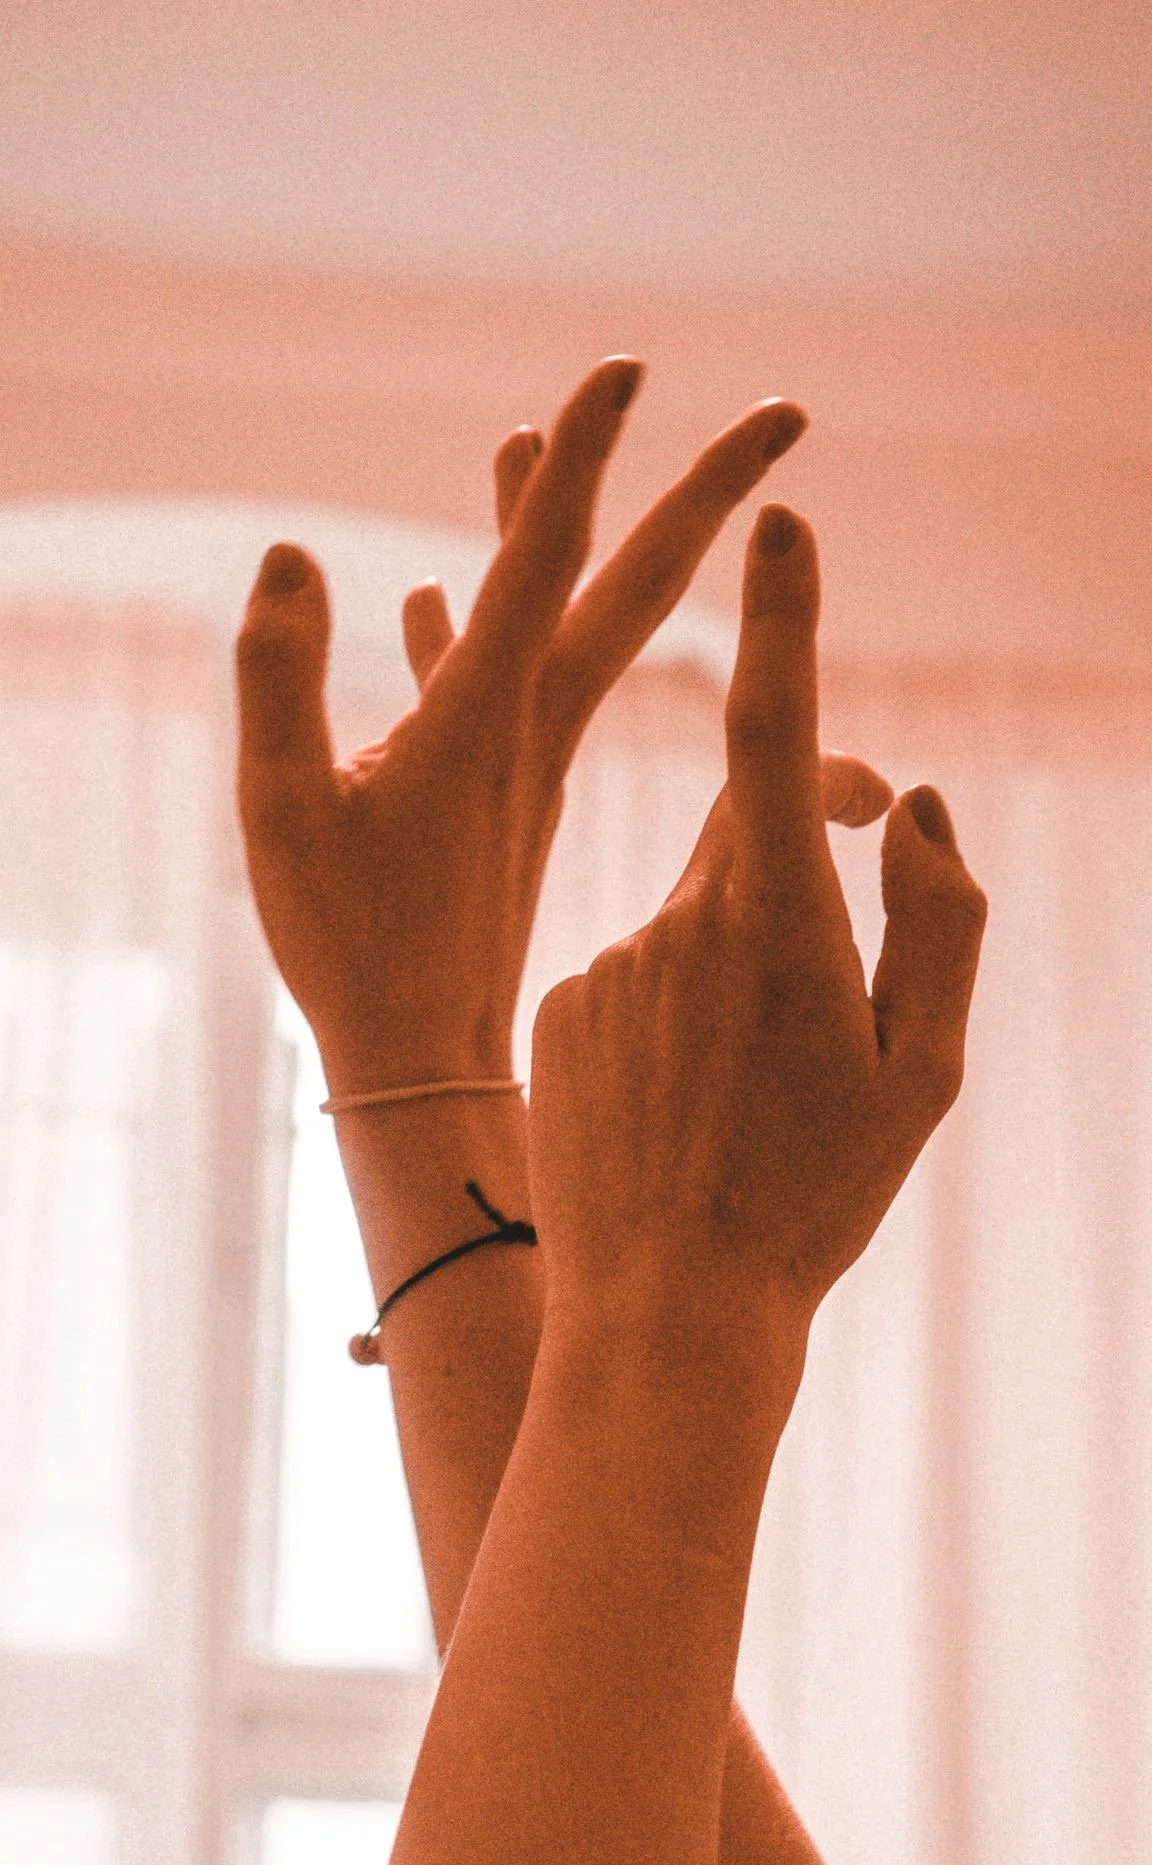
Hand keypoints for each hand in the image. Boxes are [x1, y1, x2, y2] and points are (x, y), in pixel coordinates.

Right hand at [235, 358, 888, 1096]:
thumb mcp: (289, 812)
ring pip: (556, 615)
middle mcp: (531, 720)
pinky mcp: (493, 789)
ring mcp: (519, 754)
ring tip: (521, 438)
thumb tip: (289, 556)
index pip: (554, 558)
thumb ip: (280, 679)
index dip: (587, 459)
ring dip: (550, 525)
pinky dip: (464, 623)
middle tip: (786, 413)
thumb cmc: (353, 949)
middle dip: (704, 491)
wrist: (419, 1056)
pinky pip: (488, 676)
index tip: (633, 370)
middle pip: (631, 580)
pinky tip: (428, 591)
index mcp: (494, 715)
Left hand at [527, 505, 987, 1354]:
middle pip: (752, 831)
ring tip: (744, 1100)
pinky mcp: (563, 1008)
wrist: (664, 1312)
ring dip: (734, 965)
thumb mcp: (921, 1074)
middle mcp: (680, 922)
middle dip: (798, 863)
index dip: (780, 622)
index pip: (775, 735)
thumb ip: (940, 922)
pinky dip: (671, 1010)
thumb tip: (920, 810)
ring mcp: (611, 963)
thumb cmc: (813, 1198)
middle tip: (825, 984)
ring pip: (695, 913)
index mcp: (777, 924)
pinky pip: (634, 971)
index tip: (779, 522)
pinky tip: (681, 1111)